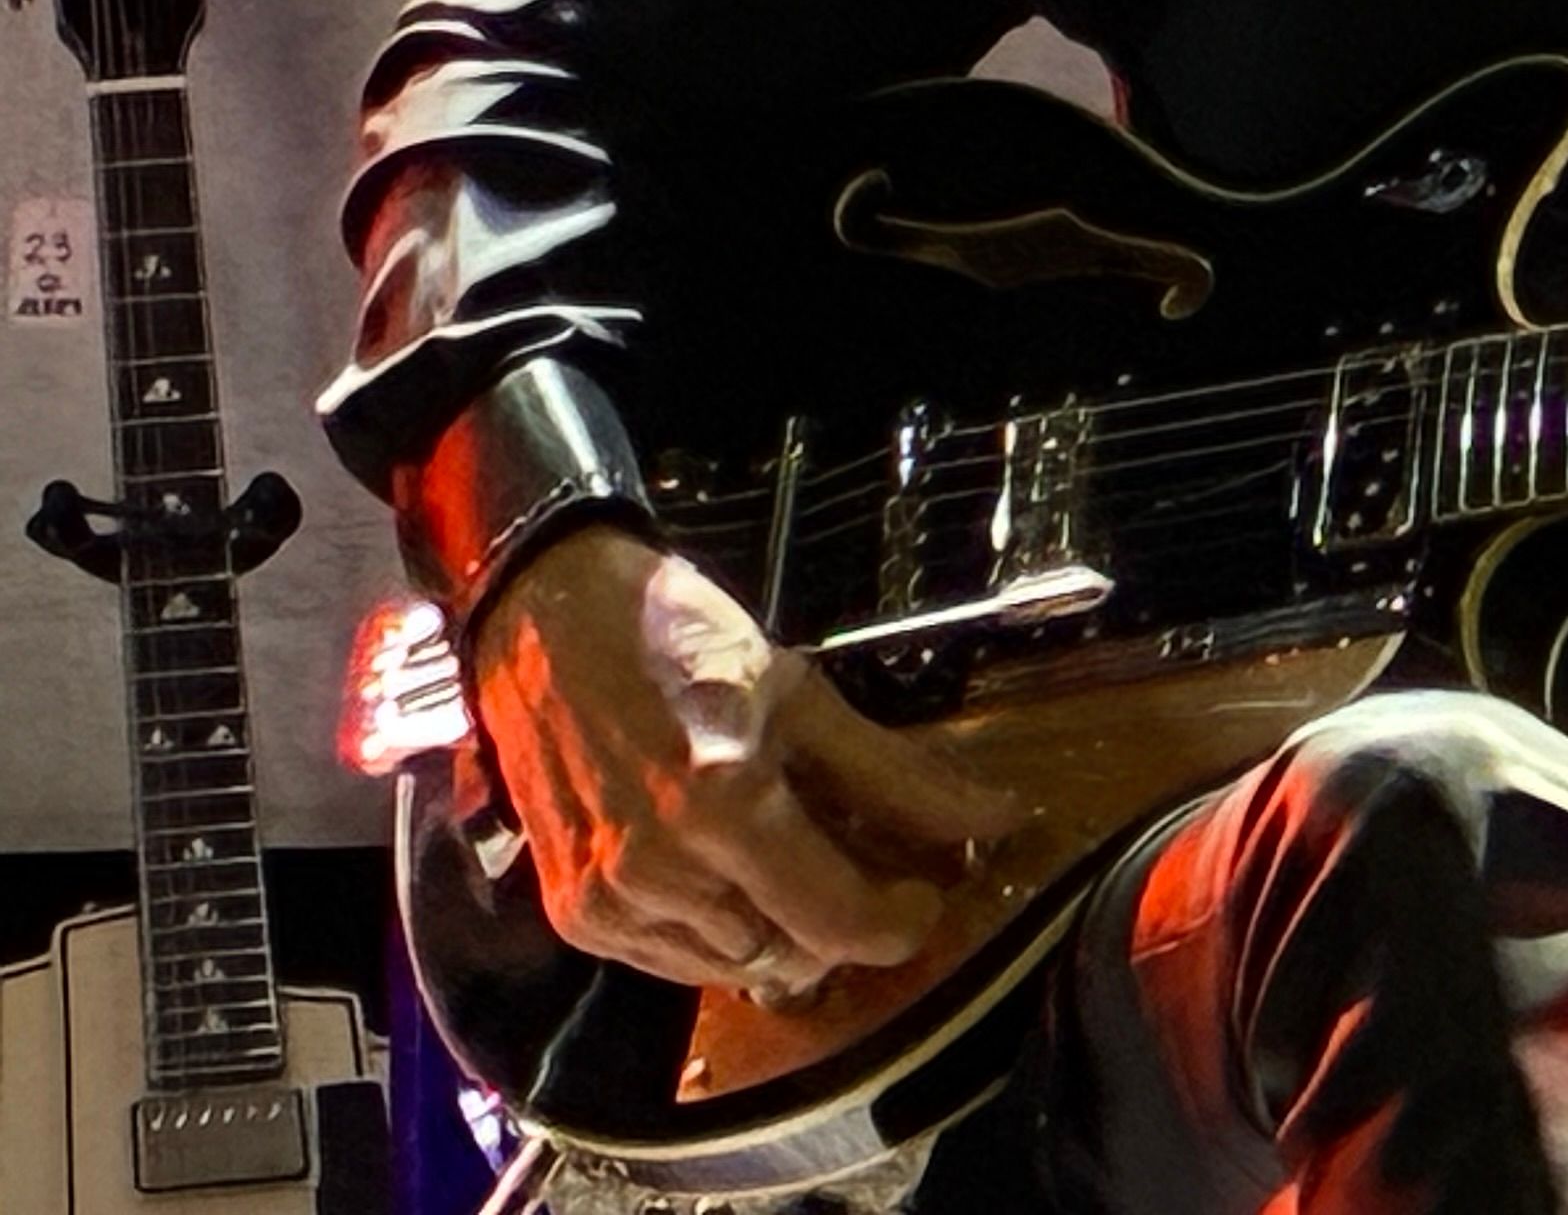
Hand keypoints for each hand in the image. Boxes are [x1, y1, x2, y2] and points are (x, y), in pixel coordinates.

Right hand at [466, 525, 1019, 995]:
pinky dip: (719, 938)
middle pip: (790, 957)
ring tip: (799, 868)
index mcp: (723, 805)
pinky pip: (671, 964)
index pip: (835, 921)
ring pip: (733, 970)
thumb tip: (992, 818)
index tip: (927, 894)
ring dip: (783, 936)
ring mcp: (608, 902)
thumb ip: (895, 772)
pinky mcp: (574, 915)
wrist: (548, 622)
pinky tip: (732, 878)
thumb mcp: (799, 693)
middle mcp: (659, 871)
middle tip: (870, 874)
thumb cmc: (679, 642)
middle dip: (844, 927)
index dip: (897, 922)